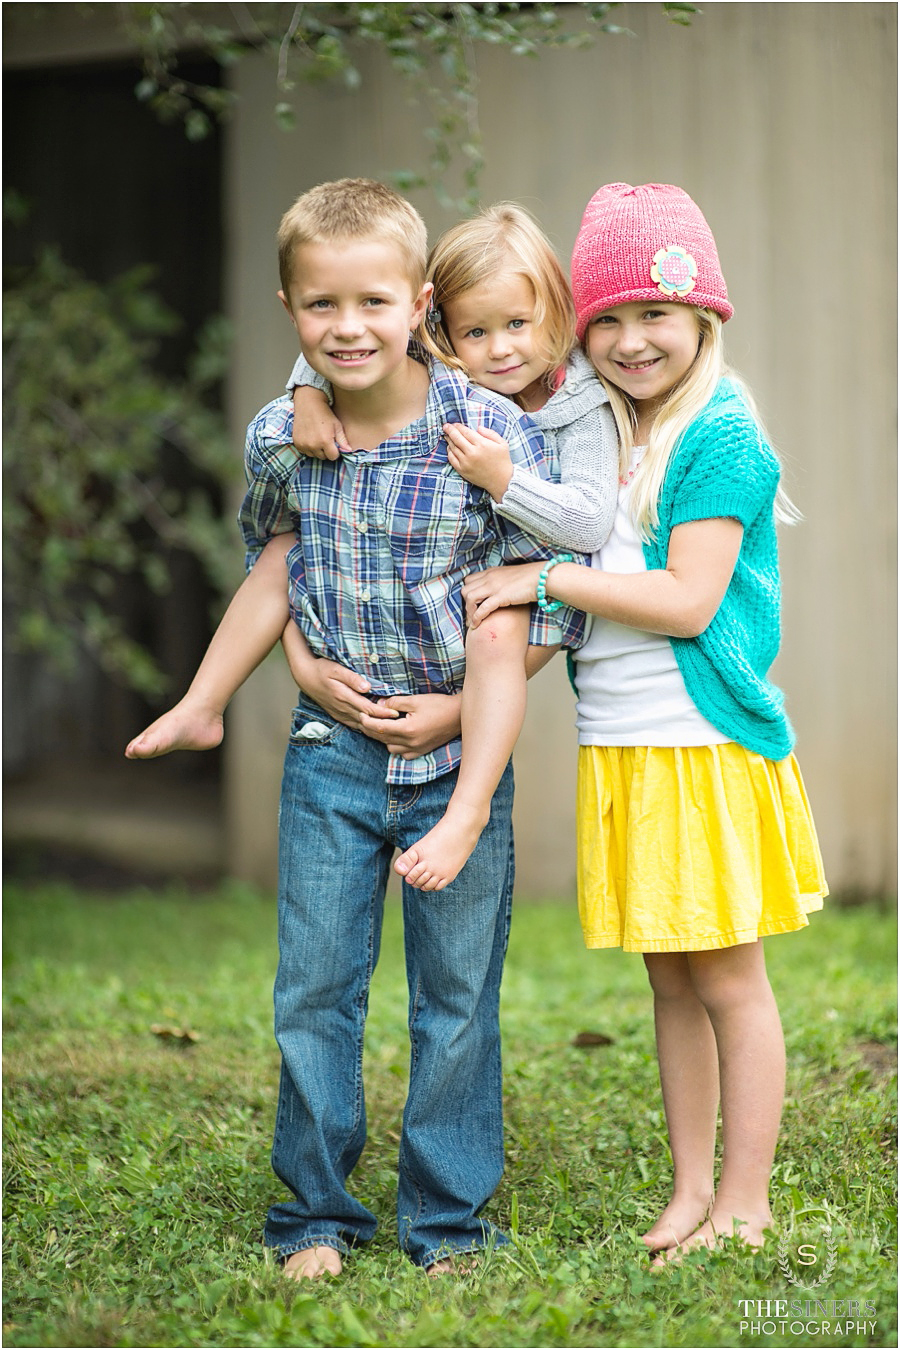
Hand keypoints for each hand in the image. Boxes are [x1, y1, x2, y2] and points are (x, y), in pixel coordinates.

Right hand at [283, 631, 399, 731]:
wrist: (305, 677)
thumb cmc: (322, 669)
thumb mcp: (336, 668)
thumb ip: (352, 678)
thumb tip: (367, 687)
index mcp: (344, 697)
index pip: (368, 709)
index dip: (383, 713)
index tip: (396, 713)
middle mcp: (342, 708)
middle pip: (367, 720)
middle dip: (383, 723)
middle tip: (400, 724)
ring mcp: (340, 714)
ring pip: (361, 726)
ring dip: (375, 728)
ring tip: (392, 729)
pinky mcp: (338, 716)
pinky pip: (354, 725)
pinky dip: (366, 728)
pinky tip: (375, 728)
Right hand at [292, 387, 350, 460]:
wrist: (308, 404)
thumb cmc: (325, 414)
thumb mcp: (337, 426)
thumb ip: (343, 441)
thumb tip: (349, 451)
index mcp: (325, 441)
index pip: (333, 457)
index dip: (335, 451)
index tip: (334, 444)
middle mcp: (313, 445)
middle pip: (323, 457)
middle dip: (326, 450)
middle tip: (325, 439)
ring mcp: (304, 444)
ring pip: (313, 455)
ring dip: (316, 450)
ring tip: (317, 438)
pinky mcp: (296, 442)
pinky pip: (304, 451)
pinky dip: (308, 447)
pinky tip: (310, 437)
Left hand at [360, 692, 461, 758]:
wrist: (459, 715)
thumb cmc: (439, 704)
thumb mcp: (415, 700)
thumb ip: (395, 703)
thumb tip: (379, 705)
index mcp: (408, 729)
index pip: (379, 728)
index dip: (367, 721)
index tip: (360, 714)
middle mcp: (411, 743)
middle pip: (382, 739)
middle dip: (371, 729)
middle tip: (365, 719)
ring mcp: (417, 749)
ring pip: (391, 748)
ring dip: (384, 738)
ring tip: (382, 726)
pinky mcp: (422, 751)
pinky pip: (403, 754)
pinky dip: (397, 746)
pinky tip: (397, 736)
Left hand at [444, 423, 513, 500]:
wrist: (502, 481)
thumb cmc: (503, 461)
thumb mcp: (502, 443)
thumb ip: (490, 433)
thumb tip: (478, 427)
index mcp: (482, 444)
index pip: (466, 432)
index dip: (459, 427)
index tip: (455, 424)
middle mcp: (472, 453)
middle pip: (457, 438)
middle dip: (450, 430)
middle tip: (446, 426)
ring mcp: (466, 462)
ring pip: (453, 448)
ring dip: (449, 440)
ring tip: (447, 436)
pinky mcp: (462, 470)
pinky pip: (452, 459)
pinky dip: (449, 452)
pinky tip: (450, 448)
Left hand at [463, 562, 542, 626]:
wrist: (543, 577)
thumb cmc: (531, 578)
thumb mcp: (511, 577)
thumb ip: (501, 582)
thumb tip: (499, 591)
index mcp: (491, 572)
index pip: (469, 580)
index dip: (468, 593)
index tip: (471, 605)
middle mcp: (489, 577)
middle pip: (465, 589)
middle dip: (465, 604)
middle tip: (470, 615)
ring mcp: (494, 586)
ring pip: (469, 598)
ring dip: (469, 612)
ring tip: (472, 622)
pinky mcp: (501, 596)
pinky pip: (482, 608)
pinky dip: (476, 618)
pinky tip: (476, 625)